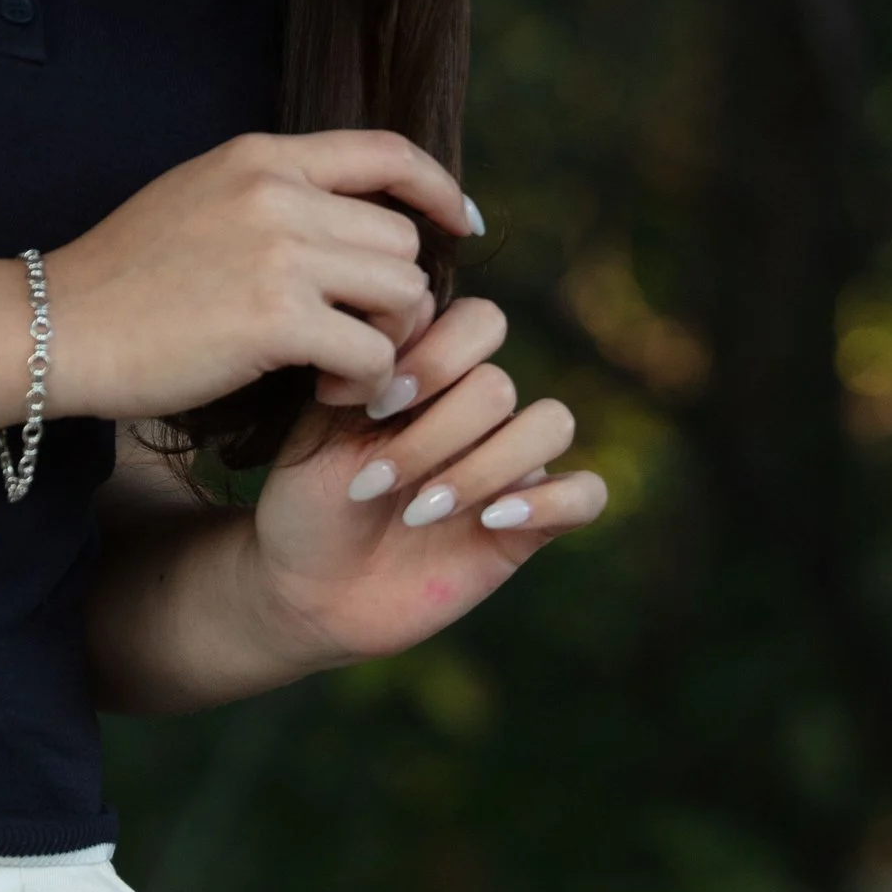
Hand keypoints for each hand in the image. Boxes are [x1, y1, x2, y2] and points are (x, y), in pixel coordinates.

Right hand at [45, 129, 466, 423]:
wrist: (57, 326)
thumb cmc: (124, 280)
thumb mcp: (199, 200)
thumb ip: (271, 197)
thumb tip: (348, 218)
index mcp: (261, 156)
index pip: (385, 150)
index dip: (437, 187)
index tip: (461, 224)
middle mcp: (277, 191)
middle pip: (401, 240)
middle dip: (399, 299)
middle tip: (366, 339)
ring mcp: (277, 250)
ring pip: (402, 294)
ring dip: (388, 342)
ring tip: (342, 367)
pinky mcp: (274, 316)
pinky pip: (373, 352)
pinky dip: (365, 382)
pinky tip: (325, 389)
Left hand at [242, 295, 607, 668]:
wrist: (305, 588)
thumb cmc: (307, 499)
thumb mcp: (320, 425)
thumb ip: (368, 363)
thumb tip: (410, 304)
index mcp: (434, 374)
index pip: (480, 322)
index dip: (435, 357)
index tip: (371, 406)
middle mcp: (479, 413)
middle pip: (498, 384)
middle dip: (434, 434)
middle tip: (376, 479)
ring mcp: (509, 467)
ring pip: (551, 423)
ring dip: (483, 467)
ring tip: (420, 511)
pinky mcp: (528, 528)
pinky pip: (586, 493)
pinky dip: (549, 500)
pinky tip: (490, 520)